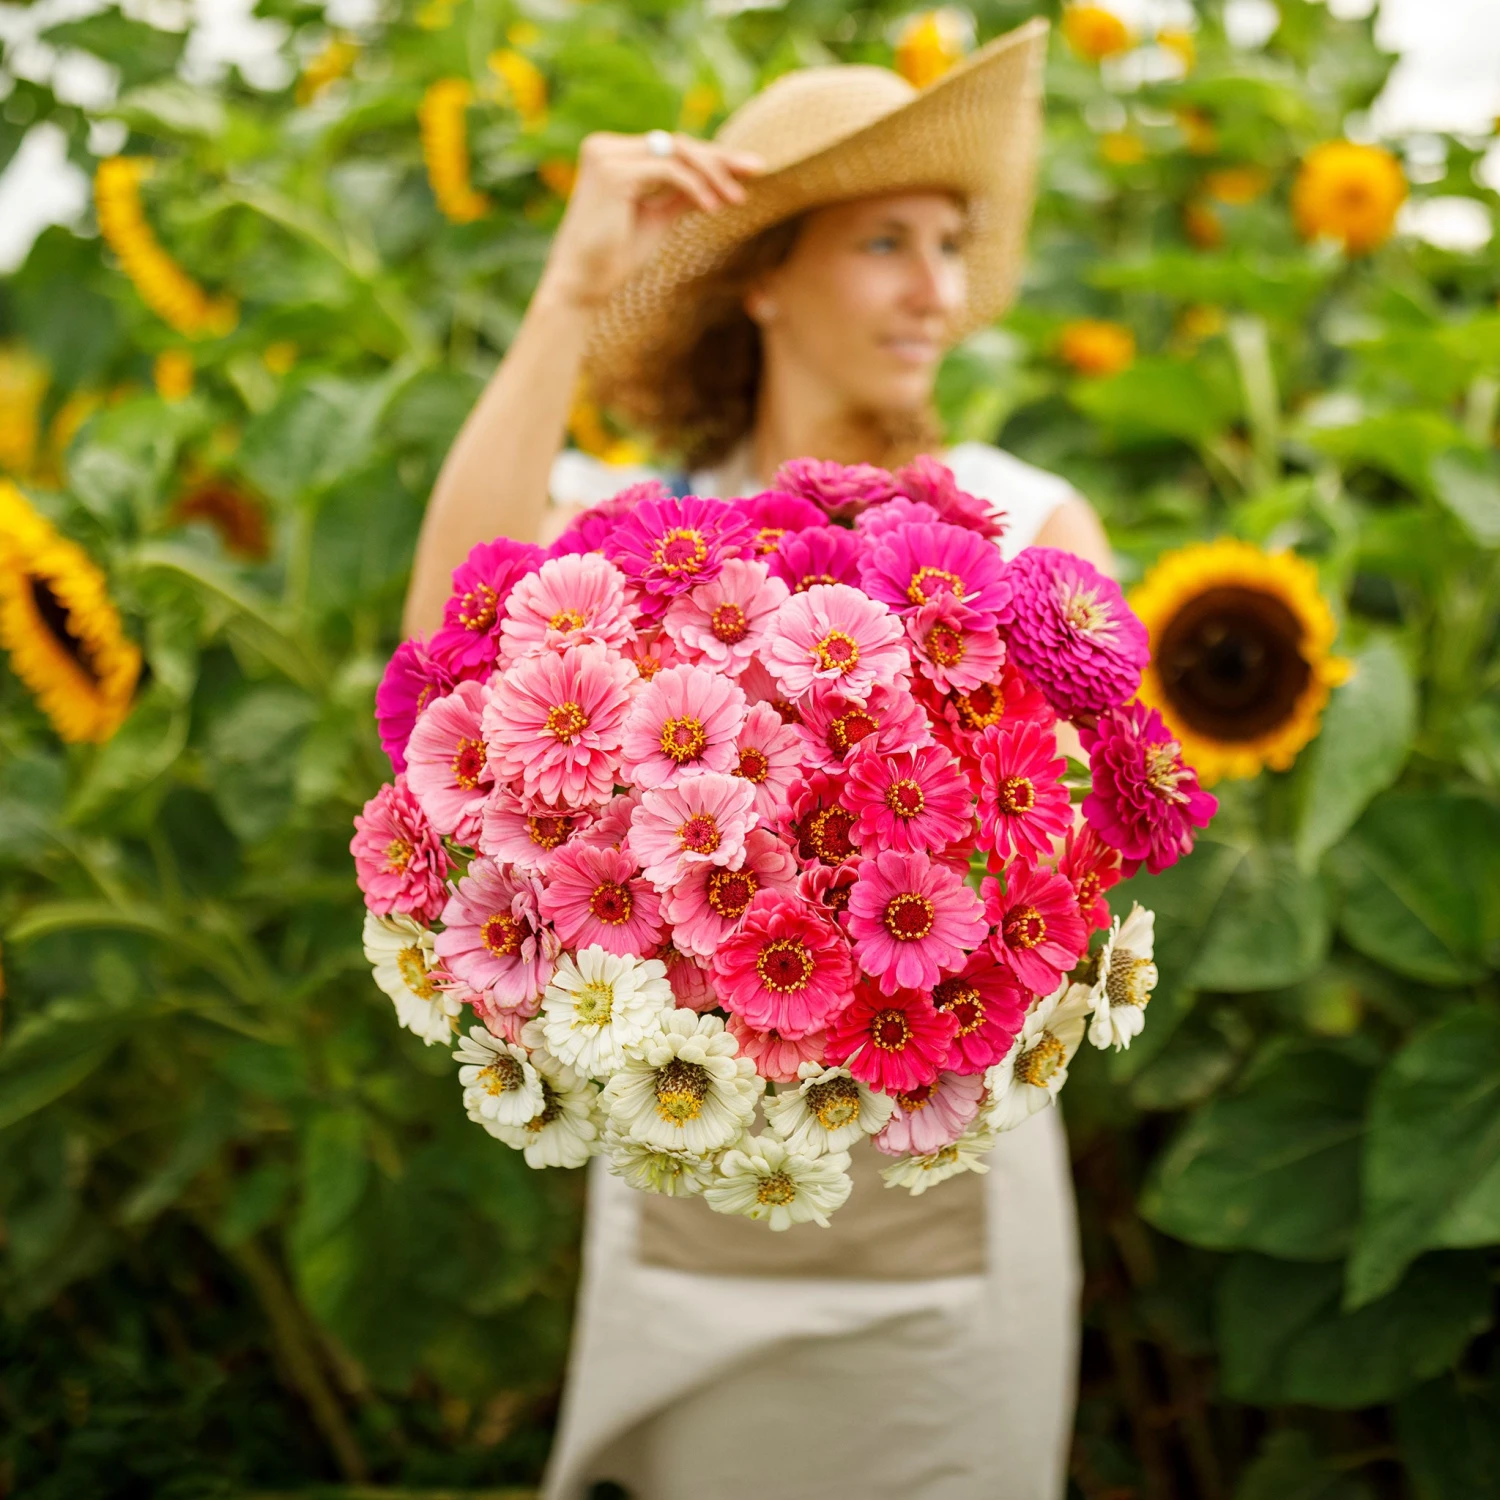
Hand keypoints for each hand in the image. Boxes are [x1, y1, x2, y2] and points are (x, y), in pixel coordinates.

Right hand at [535, 130, 763, 311]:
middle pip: (677, 144)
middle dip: (720, 158)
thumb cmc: (614, 257)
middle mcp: (607, 147)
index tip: (749, 169)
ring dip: (713, 174)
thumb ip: (682, 195)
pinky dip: (695, 187)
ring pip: (676, 152)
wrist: (582, 284)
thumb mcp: (658, 218)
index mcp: (614, 154)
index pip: (671, 149)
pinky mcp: (613, 172)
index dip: (712, 158)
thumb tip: (718, 182)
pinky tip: (714, 208)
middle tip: (758, 169)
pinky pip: (669, 171)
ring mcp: (607, 156)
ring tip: (737, 198)